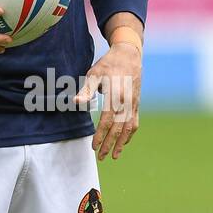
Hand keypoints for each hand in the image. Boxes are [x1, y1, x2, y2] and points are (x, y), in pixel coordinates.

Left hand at [74, 41, 141, 159]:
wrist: (129, 55)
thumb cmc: (108, 64)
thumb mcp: (94, 74)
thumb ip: (86, 91)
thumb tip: (75, 102)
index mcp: (115, 95)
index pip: (107, 121)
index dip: (100, 135)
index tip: (94, 147)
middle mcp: (126, 102)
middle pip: (118, 128)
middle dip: (109, 144)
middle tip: (101, 157)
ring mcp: (134, 104)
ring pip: (128, 128)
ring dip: (121, 144)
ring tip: (114, 156)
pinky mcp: (137, 104)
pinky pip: (134, 123)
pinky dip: (129, 135)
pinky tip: (123, 143)